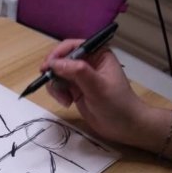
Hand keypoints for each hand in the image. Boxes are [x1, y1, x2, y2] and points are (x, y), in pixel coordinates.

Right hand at [41, 41, 163, 148]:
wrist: (124, 126)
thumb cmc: (117, 104)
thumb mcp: (98, 86)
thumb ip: (77, 72)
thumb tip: (54, 63)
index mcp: (97, 54)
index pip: (72, 46)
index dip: (58, 54)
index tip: (47, 67)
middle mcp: (87, 62)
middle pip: (61, 59)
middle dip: (54, 72)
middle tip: (49, 82)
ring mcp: (80, 77)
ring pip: (57, 73)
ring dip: (55, 86)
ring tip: (65, 99)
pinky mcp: (75, 90)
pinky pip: (58, 86)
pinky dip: (58, 94)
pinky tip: (67, 103)